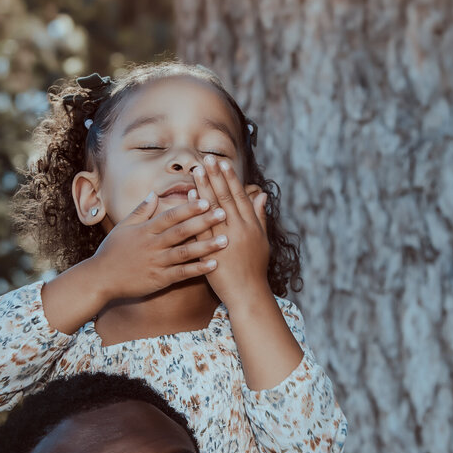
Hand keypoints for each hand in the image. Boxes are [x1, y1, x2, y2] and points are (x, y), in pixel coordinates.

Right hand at [88, 191, 228, 300]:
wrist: (100, 279)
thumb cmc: (112, 252)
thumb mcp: (123, 227)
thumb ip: (141, 211)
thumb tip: (153, 194)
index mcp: (146, 230)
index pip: (170, 215)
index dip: (188, 207)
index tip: (205, 197)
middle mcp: (153, 245)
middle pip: (181, 231)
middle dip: (203, 221)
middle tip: (223, 213)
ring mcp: (156, 263)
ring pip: (185, 253)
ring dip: (206, 246)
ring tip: (225, 239)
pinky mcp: (159, 280)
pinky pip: (181, 274)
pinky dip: (197, 269)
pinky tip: (214, 264)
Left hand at [190, 155, 271, 309]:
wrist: (248, 293)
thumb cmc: (255, 268)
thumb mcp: (262, 240)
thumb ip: (260, 216)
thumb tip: (262, 195)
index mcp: (251, 226)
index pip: (240, 196)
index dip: (231, 178)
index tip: (223, 163)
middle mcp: (239, 229)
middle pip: (225, 198)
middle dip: (215, 177)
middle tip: (206, 159)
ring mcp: (225, 239)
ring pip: (213, 208)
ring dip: (204, 187)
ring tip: (196, 170)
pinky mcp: (212, 250)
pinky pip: (202, 226)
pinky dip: (196, 210)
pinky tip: (190, 195)